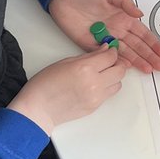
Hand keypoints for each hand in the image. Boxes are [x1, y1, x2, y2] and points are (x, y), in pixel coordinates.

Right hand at [7, 48, 124, 134]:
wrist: (38, 108)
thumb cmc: (45, 84)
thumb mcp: (65, 62)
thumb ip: (88, 56)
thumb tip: (104, 50)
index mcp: (85, 68)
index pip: (111, 57)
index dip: (112, 52)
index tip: (109, 50)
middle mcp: (94, 83)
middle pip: (120, 71)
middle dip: (117, 64)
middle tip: (110, 62)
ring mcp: (96, 97)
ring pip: (118, 84)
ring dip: (114, 77)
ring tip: (102, 74)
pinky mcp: (96, 106)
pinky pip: (109, 94)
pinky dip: (106, 87)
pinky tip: (95, 84)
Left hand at [48, 0, 159, 72]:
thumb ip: (124, 2)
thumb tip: (139, 14)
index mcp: (123, 17)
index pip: (142, 33)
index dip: (153, 43)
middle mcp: (117, 30)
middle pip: (137, 46)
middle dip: (149, 56)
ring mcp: (105, 38)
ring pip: (125, 52)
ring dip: (137, 61)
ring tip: (148, 70)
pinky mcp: (91, 44)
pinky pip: (105, 55)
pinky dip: (116, 62)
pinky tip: (126, 68)